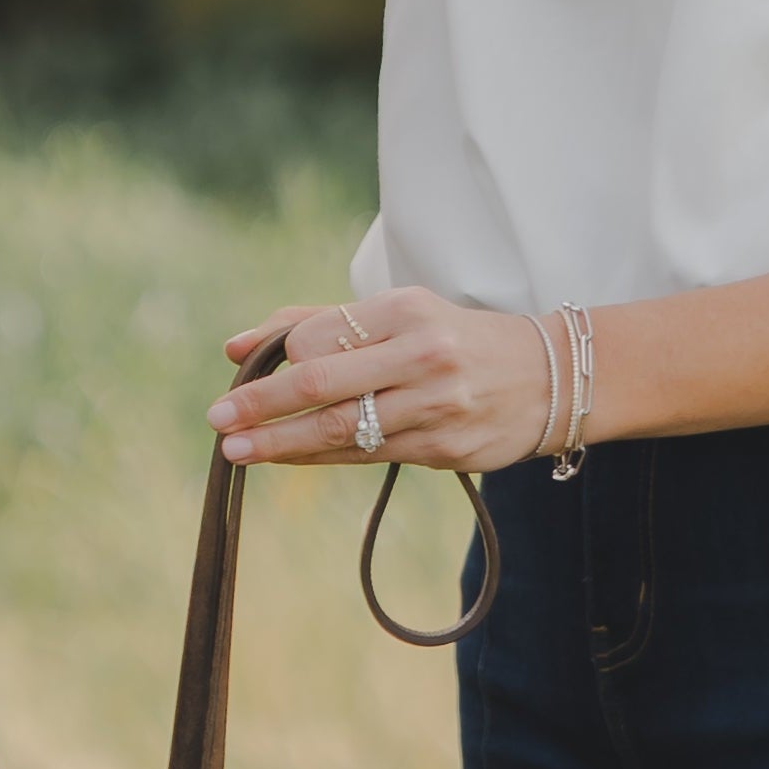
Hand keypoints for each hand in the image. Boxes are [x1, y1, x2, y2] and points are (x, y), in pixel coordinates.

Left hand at [207, 288, 562, 475]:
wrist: (550, 378)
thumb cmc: (451, 338)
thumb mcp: (394, 313)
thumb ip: (313, 324)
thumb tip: (234, 345)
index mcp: (406, 312)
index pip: (320, 337)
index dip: (276, 360)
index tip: (238, 376)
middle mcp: (423, 358)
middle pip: (324, 385)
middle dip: (263, 406)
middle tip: (217, 420)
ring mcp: (438, 407)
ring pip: (344, 430)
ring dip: (283, 443)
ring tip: (237, 450)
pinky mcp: (447, 449)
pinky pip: (369, 455)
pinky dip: (321, 456)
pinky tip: (288, 455)